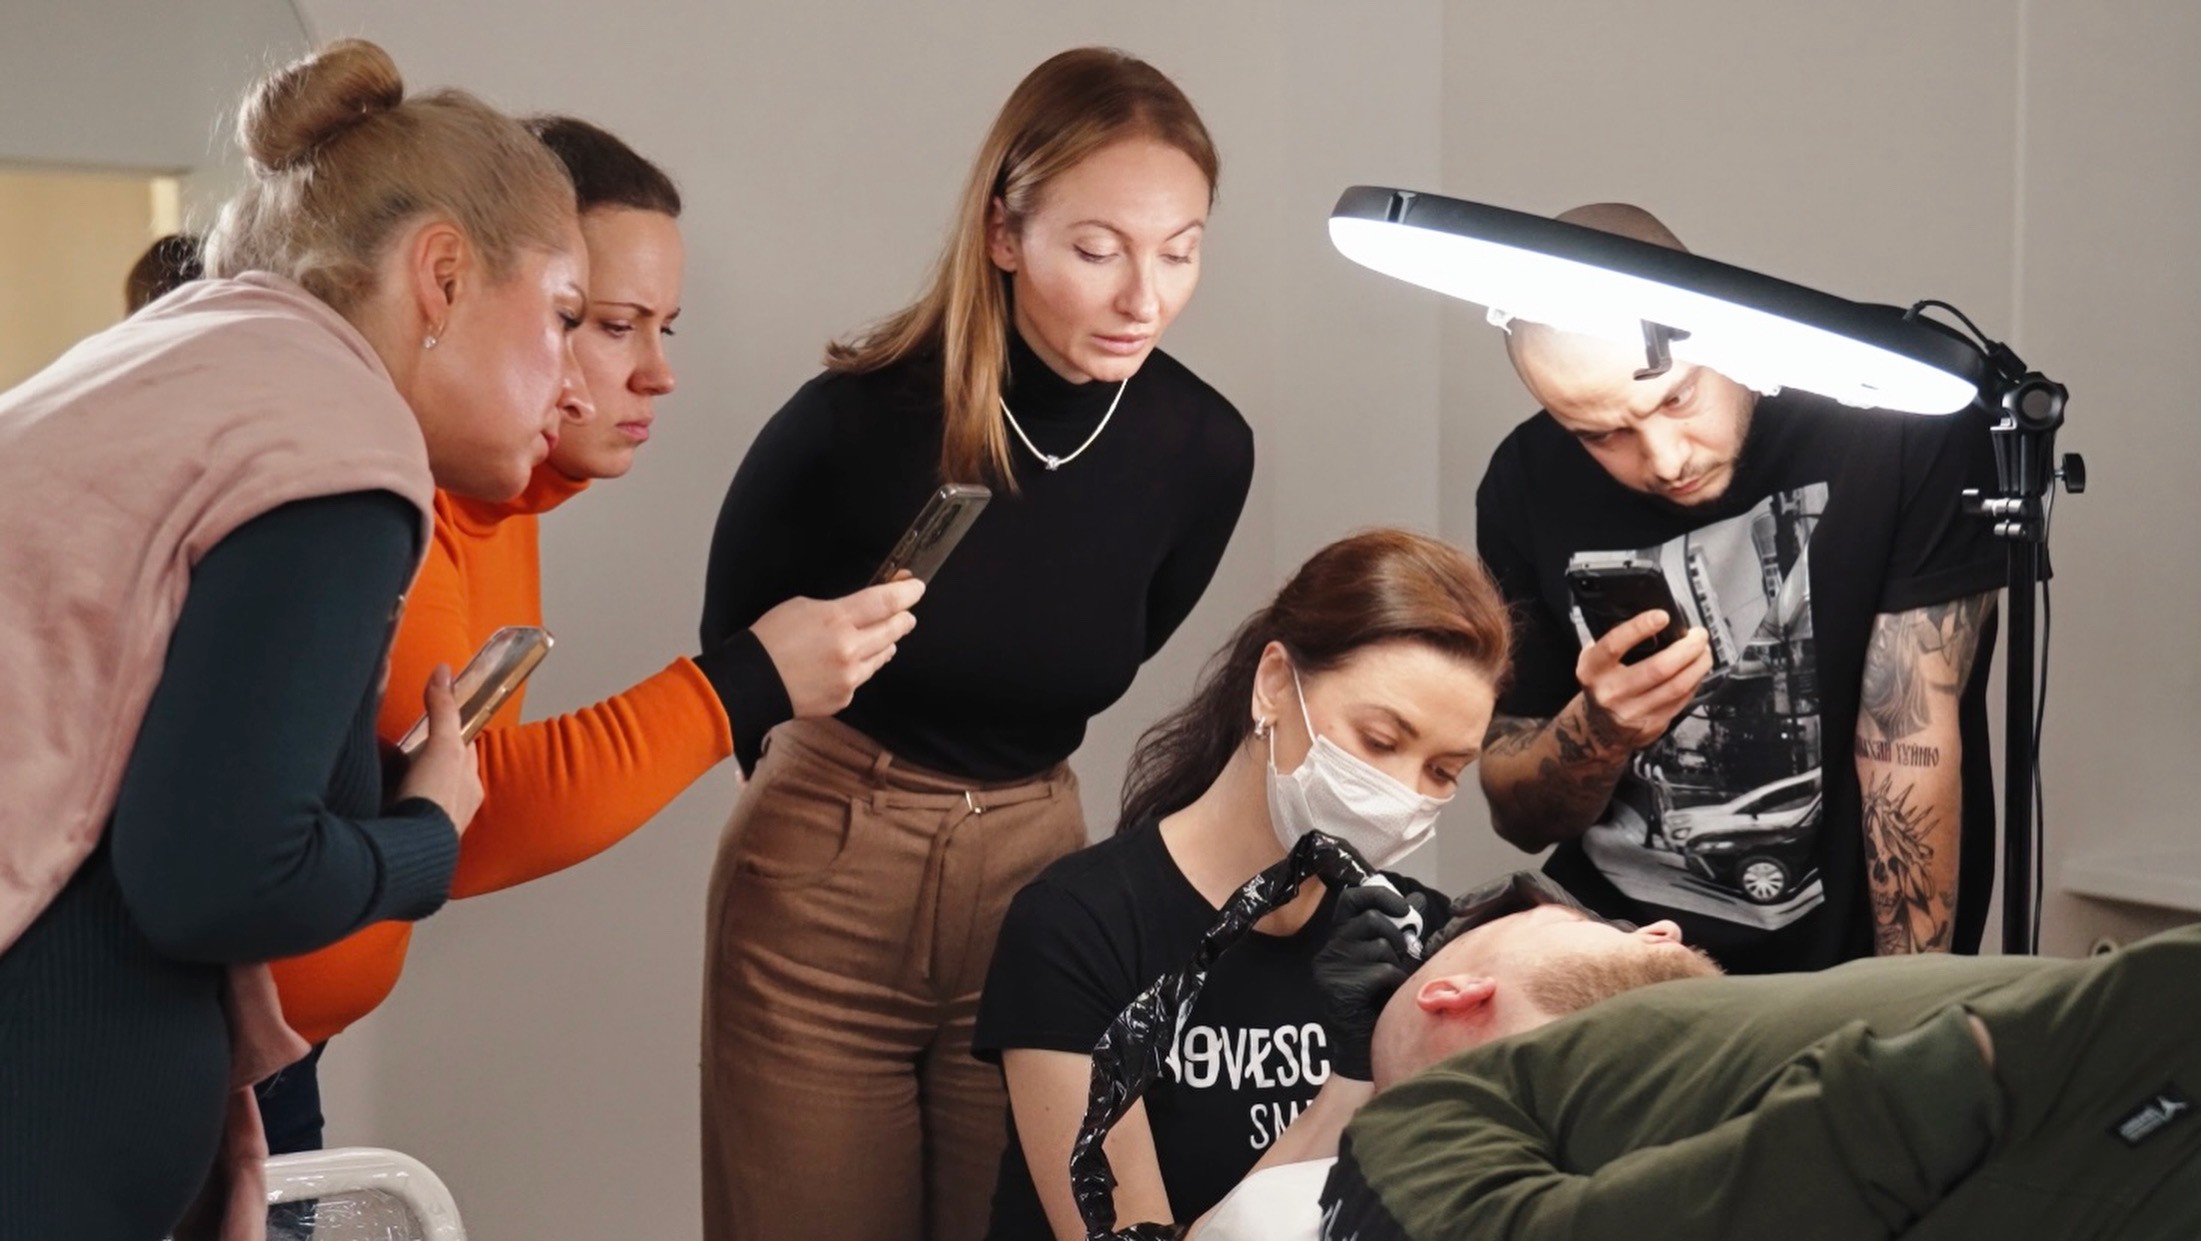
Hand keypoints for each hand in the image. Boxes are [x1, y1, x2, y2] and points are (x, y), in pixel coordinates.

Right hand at [395, 664, 482, 834]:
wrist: (410, 853)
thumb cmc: (434, 800)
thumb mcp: (442, 747)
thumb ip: (443, 710)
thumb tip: (443, 670)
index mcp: (470, 785)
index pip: (463, 750)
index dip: (449, 734)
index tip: (435, 723)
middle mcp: (457, 807)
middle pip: (442, 773)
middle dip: (427, 761)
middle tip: (405, 749)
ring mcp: (433, 826)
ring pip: (423, 795)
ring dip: (408, 785)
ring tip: (386, 776)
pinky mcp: (408, 840)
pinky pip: (403, 816)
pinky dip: (393, 807)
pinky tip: (378, 804)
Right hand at [750, 577, 924, 717]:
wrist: (752, 682)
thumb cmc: (771, 639)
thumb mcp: (803, 606)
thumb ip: (839, 608)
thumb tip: (864, 609)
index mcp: (837, 620)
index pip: (885, 602)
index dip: (906, 592)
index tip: (917, 587)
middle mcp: (850, 649)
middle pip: (893, 629)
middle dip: (903, 619)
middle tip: (906, 614)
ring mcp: (850, 677)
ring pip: (883, 655)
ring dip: (885, 643)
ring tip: (883, 636)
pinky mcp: (845, 698)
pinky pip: (864, 677)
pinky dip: (863, 666)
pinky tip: (850, 662)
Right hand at [1314, 882, 1440, 1080]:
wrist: (1360, 1049)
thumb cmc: (1377, 1002)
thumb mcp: (1387, 959)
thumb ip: (1398, 930)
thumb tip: (1418, 900)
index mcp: (1337, 939)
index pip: (1351, 898)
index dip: (1379, 895)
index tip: (1403, 909)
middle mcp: (1329, 951)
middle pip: (1371, 921)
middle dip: (1397, 937)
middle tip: (1401, 958)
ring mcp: (1331, 970)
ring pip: (1381, 947)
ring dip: (1397, 964)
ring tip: (1390, 984)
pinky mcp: (1341, 989)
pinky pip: (1383, 972)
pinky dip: (1396, 984)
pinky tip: (1388, 997)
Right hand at [1575, 610, 1712, 752]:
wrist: (1600, 728)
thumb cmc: (1603, 684)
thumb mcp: (1595, 660)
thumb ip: (1615, 641)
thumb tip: (1651, 619)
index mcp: (1594, 670)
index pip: (1615, 645)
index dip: (1640, 628)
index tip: (1662, 616)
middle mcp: (1611, 692)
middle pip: (1658, 668)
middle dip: (1687, 648)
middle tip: (1699, 635)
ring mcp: (1633, 712)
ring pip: (1677, 686)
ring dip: (1698, 665)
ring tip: (1704, 651)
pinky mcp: (1652, 724)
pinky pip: (1682, 700)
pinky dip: (1695, 682)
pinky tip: (1697, 670)